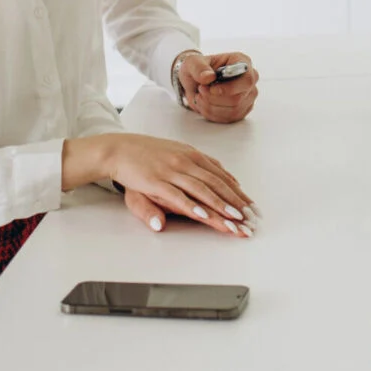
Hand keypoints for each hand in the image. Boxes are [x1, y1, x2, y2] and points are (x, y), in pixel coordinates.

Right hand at [65, 134, 255, 238]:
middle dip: (236, 204)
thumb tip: (224, 175)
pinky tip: (204, 215)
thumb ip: (201, 166)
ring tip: (234, 220)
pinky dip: (192, 206)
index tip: (252, 208)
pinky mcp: (156, 182)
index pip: (222, 177)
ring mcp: (172, 172)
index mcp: (193, 156)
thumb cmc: (148, 155)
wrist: (119, 149)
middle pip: (217, 185)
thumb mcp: (177, 155)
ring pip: (202, 192)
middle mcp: (186, 162)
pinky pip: (178, 197)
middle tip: (250, 220)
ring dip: (220, 207)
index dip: (238, 193)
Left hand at [175, 51, 259, 123]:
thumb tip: (209, 77)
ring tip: (200, 97)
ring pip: (233, 110)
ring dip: (211, 107)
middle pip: (238, 98)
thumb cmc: (198, 69)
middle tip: (200, 91)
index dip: (229, 88)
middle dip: (214, 98)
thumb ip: (199, 67)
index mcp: (242, 61)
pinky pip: (230, 118)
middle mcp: (249, 79)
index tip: (211, 89)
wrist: (196, 82)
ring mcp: (248, 96)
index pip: (247, 79)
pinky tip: (205, 104)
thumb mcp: (192, 62)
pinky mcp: (242, 109)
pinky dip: (213, 114)